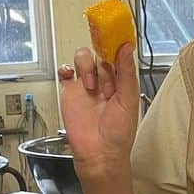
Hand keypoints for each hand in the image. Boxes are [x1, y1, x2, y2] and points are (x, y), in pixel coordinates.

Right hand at [57, 43, 139, 181]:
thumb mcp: (128, 100)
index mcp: (122, 82)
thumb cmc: (118, 134)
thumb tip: (127, 48)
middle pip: (99, 54)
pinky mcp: (70, 93)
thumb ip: (127, 73)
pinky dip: (66, 69)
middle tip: (105, 77)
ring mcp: (86, 86)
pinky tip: (71, 76)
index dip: (115, 46)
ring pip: (83, 60)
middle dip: (101, 62)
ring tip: (92, 87)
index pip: (118, 55)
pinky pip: (65, 73)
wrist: (99, 155)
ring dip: (86, 67)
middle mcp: (104, 82)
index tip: (114, 38)